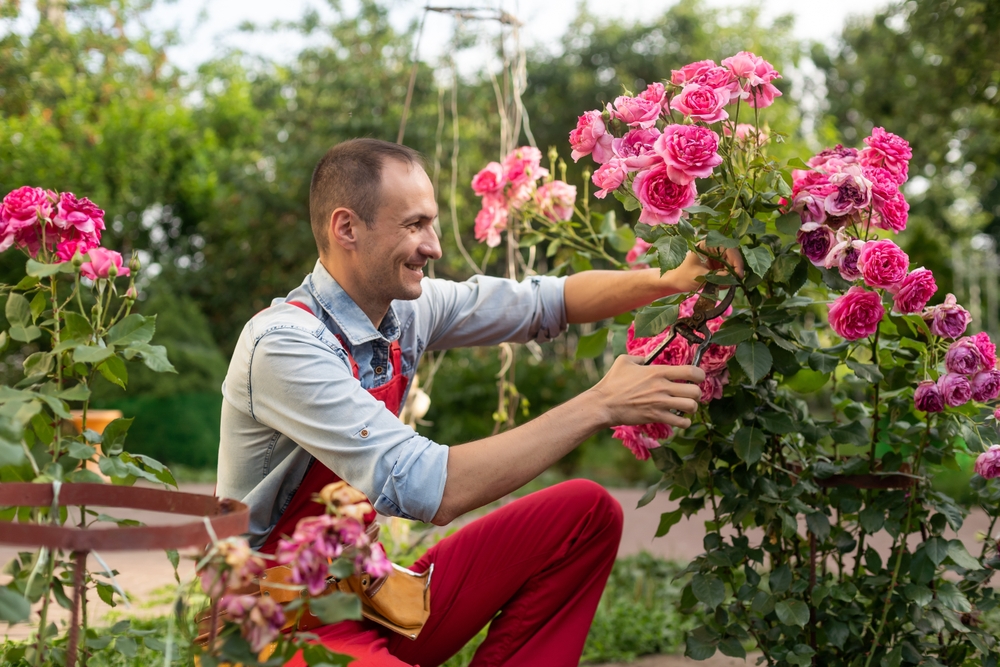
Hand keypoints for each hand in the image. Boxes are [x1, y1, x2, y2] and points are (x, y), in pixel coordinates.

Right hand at [590, 355, 704, 427]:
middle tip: (690, 394)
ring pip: (691, 406)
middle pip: (695, 391)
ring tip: (686, 407)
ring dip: (692, 407)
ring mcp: (660, 403)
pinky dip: (684, 422)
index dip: (700, 374)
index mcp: (657, 371)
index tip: (698, 377)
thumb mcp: (624, 361)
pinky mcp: (656, 417)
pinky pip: (680, 422)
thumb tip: (646, 359)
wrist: (604, 404)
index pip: (690, 371)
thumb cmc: (612, 382)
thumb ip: (639, 357)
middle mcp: (662, 387)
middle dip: (697, 393)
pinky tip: (679, 419)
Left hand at [666, 244, 743, 294]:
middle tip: (735, 281)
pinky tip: (720, 285)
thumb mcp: (700, 277)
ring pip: (731, 265)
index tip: (738, 274)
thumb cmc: (682, 276)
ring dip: (730, 275)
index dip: (736, 260)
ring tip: (724, 285)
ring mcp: (716, 257)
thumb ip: (718, 276)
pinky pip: (727, 271)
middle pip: (733, 256)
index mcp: (707, 244)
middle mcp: (713, 248)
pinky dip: (727, 279)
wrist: (674, 283)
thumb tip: (734, 278)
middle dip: (734, 269)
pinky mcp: (717, 266)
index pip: (728, 248)